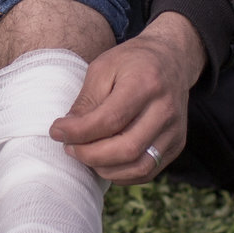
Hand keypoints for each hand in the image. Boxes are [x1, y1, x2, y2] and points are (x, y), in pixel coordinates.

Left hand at [48, 11, 204, 182]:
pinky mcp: (176, 144)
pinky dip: (120, 173)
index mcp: (146, 83)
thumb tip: (67, 133)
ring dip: (104, 168)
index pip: (110, 120)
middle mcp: (166, 109)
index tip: (57, 131)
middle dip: (89, 155)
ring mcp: (175, 130)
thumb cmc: (132, 62)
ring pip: (138, 167)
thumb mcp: (102, 68)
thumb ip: (86, 101)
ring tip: (85, 154)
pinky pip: (146, 171)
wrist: (171, 59)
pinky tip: (103, 161)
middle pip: (126, 148)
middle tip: (69, 147)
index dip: (79, 132)